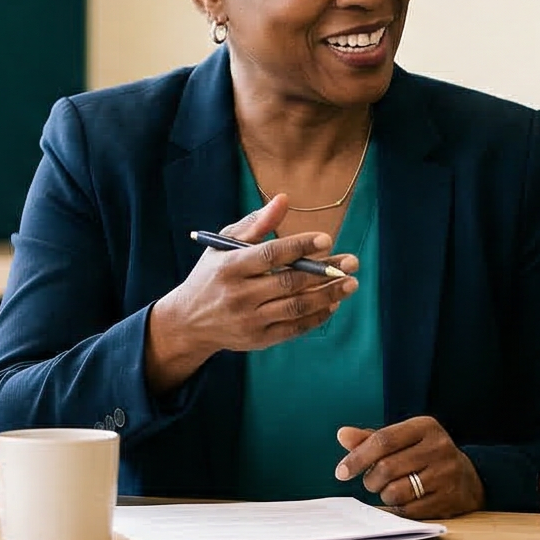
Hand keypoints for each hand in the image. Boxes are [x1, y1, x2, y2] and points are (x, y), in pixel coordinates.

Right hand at [143, 191, 359, 387]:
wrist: (188, 322)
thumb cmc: (212, 275)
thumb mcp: (224, 245)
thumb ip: (256, 224)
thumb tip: (284, 199)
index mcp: (230, 268)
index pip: (269, 255)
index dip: (299, 246)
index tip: (326, 239)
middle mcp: (239, 296)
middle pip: (289, 282)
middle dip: (325, 271)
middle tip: (352, 261)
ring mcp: (249, 320)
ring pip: (296, 307)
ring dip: (328, 295)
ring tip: (350, 283)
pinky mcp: (257, 340)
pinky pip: (294, 328)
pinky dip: (317, 316)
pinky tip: (333, 304)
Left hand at [334, 418, 482, 518]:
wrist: (468, 478)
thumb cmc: (425, 456)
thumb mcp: (403, 440)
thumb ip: (371, 439)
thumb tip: (342, 434)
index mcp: (425, 426)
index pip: (383, 440)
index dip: (357, 457)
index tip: (341, 472)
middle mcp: (439, 447)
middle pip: (386, 468)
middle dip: (370, 479)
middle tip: (372, 482)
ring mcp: (446, 474)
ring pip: (396, 491)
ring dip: (384, 495)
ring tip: (390, 490)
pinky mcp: (449, 499)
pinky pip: (408, 510)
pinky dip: (397, 509)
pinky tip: (402, 501)